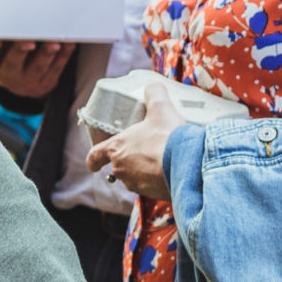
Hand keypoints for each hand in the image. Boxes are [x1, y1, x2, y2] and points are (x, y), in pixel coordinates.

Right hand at [0, 39, 73, 98]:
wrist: (22, 84)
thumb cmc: (6, 57)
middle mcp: (9, 75)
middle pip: (14, 62)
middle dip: (21, 50)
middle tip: (28, 41)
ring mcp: (29, 80)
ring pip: (38, 67)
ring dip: (46, 54)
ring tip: (54, 44)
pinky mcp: (47, 82)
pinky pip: (56, 68)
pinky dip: (63, 55)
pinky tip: (68, 44)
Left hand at [85, 82, 184, 201]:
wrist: (188, 164)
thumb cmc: (168, 137)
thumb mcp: (161, 108)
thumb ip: (154, 94)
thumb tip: (153, 86)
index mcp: (116, 148)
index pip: (95, 156)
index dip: (94, 159)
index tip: (93, 164)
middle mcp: (121, 169)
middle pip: (118, 167)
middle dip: (128, 160)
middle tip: (142, 152)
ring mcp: (136, 184)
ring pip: (135, 178)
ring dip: (143, 171)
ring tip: (159, 160)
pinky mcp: (152, 194)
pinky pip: (151, 188)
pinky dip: (157, 181)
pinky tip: (169, 172)